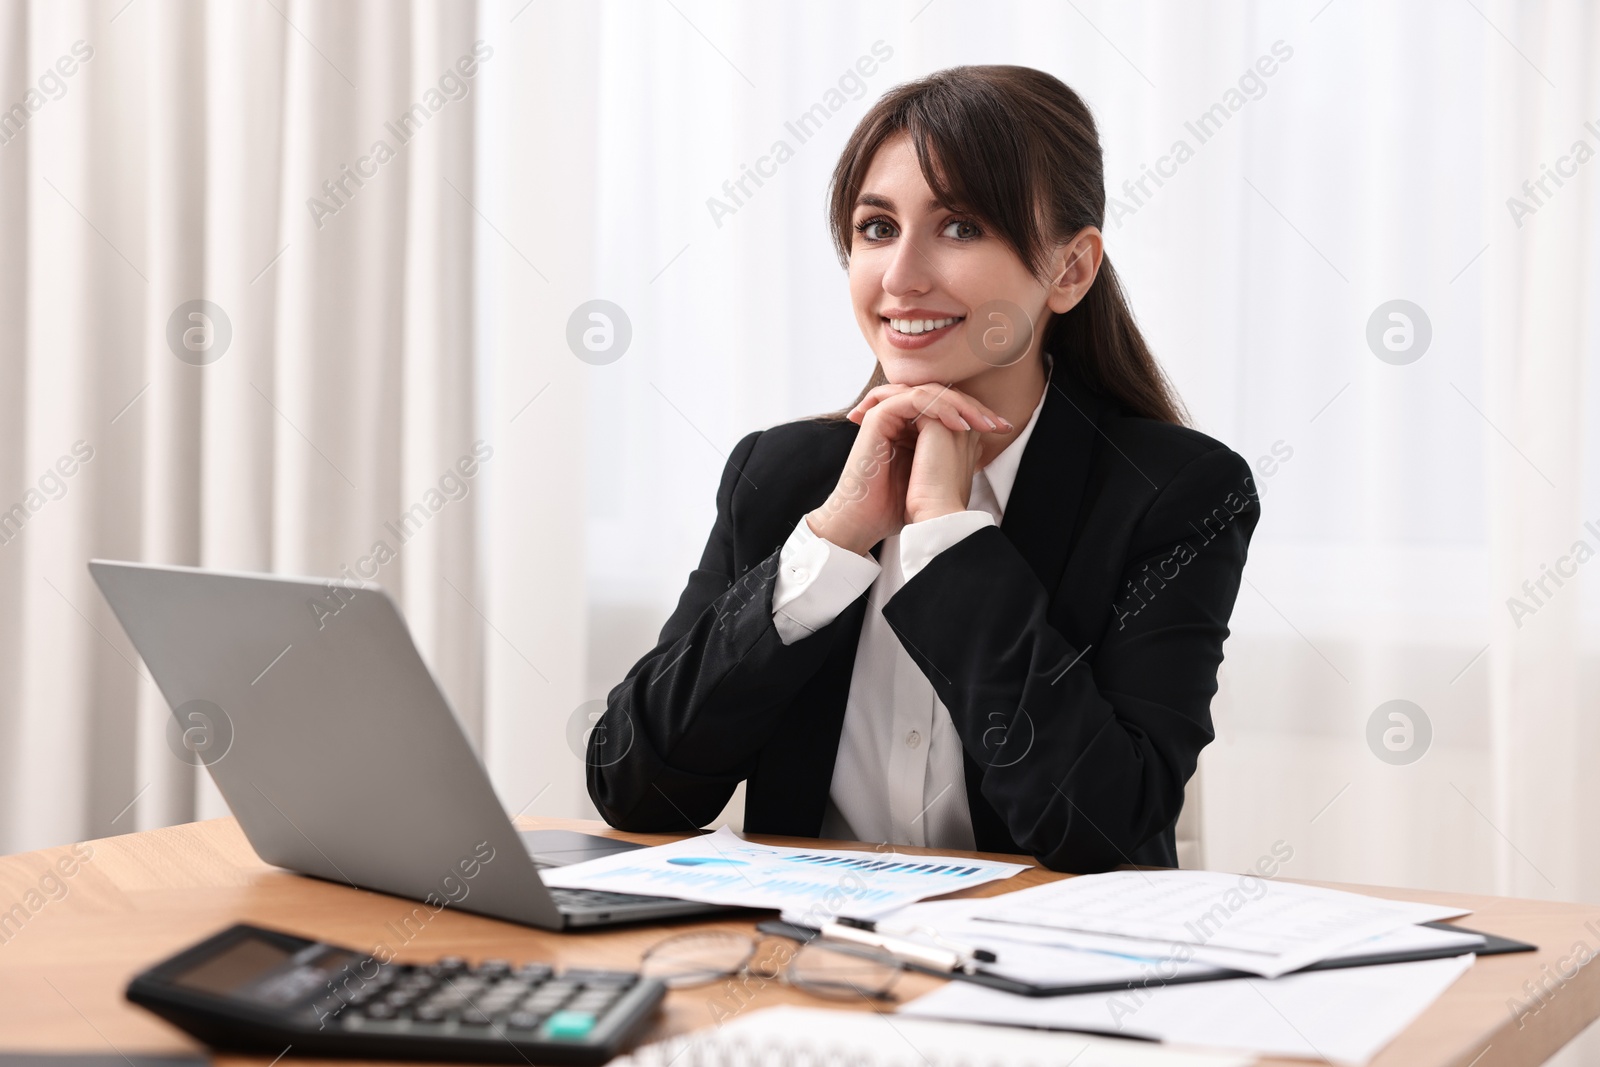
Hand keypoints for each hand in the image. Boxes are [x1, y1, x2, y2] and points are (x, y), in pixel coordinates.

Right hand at [807, 383, 1010, 555]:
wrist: (867, 521)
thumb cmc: (896, 506)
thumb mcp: (934, 473)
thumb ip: (949, 451)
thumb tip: (981, 439)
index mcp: (908, 427)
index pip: (946, 405)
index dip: (975, 414)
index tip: (1002, 428)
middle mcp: (897, 417)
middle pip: (941, 394)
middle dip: (973, 407)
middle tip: (997, 423)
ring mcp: (886, 414)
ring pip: (930, 392)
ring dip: (960, 405)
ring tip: (982, 423)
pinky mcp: (878, 416)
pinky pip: (915, 399)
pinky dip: (939, 407)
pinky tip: (958, 424)